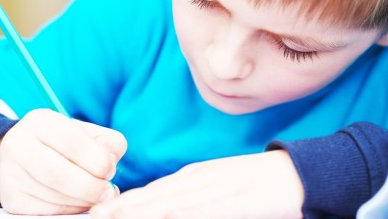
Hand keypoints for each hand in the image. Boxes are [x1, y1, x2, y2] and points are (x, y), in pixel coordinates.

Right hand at [0, 108, 126, 214]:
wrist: (19, 157)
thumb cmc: (61, 144)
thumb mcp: (84, 133)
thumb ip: (106, 143)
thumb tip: (111, 166)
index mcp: (42, 121)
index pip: (75, 143)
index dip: (99, 161)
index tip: (110, 171)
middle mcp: (19, 144)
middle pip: (60, 174)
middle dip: (92, 187)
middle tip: (107, 192)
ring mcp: (11, 173)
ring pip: (55, 196)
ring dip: (83, 201)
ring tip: (93, 196)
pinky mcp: (11, 199)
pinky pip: (47, 211)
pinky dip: (69, 210)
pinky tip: (75, 201)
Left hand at [90, 150, 303, 218]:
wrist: (295, 173)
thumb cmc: (254, 184)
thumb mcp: (216, 187)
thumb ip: (190, 199)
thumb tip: (164, 209)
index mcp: (191, 178)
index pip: (149, 193)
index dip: (122, 205)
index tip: (97, 213)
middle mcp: (196, 181)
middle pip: (151, 198)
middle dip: (120, 210)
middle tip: (92, 217)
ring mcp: (214, 189)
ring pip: (169, 204)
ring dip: (139, 212)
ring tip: (112, 217)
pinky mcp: (233, 201)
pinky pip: (203, 211)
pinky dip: (180, 214)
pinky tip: (161, 215)